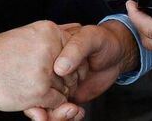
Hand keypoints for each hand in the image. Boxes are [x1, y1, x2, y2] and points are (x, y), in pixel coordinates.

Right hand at [0, 21, 76, 112]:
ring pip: (67, 88)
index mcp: (50, 32)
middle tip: (47, 81)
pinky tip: (34, 94)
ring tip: (36, 86)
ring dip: (56, 92)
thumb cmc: (2, 52)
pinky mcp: (39, 90)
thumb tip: (79, 25)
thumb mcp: (31, 33)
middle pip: (74, 72)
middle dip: (65, 81)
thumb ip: (56, 33)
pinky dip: (49, 103)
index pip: (78, 51)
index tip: (62, 70)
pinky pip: (57, 101)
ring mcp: (45, 70)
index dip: (72, 65)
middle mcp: (50, 48)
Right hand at [23, 21, 138, 120]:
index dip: (34, 95)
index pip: (33, 76)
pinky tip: (78, 112)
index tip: (39, 107)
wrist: (118, 54)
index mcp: (48, 53)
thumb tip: (59, 68)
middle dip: (44, 111)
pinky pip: (60, 111)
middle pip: (37, 95)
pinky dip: (66, 117)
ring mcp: (58, 84)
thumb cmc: (103, 40)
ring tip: (73, 111)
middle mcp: (49, 71)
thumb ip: (76, 49)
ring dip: (56, 116)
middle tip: (61, 111)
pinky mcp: (68, 95)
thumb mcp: (91, 38)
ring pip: (47, 107)